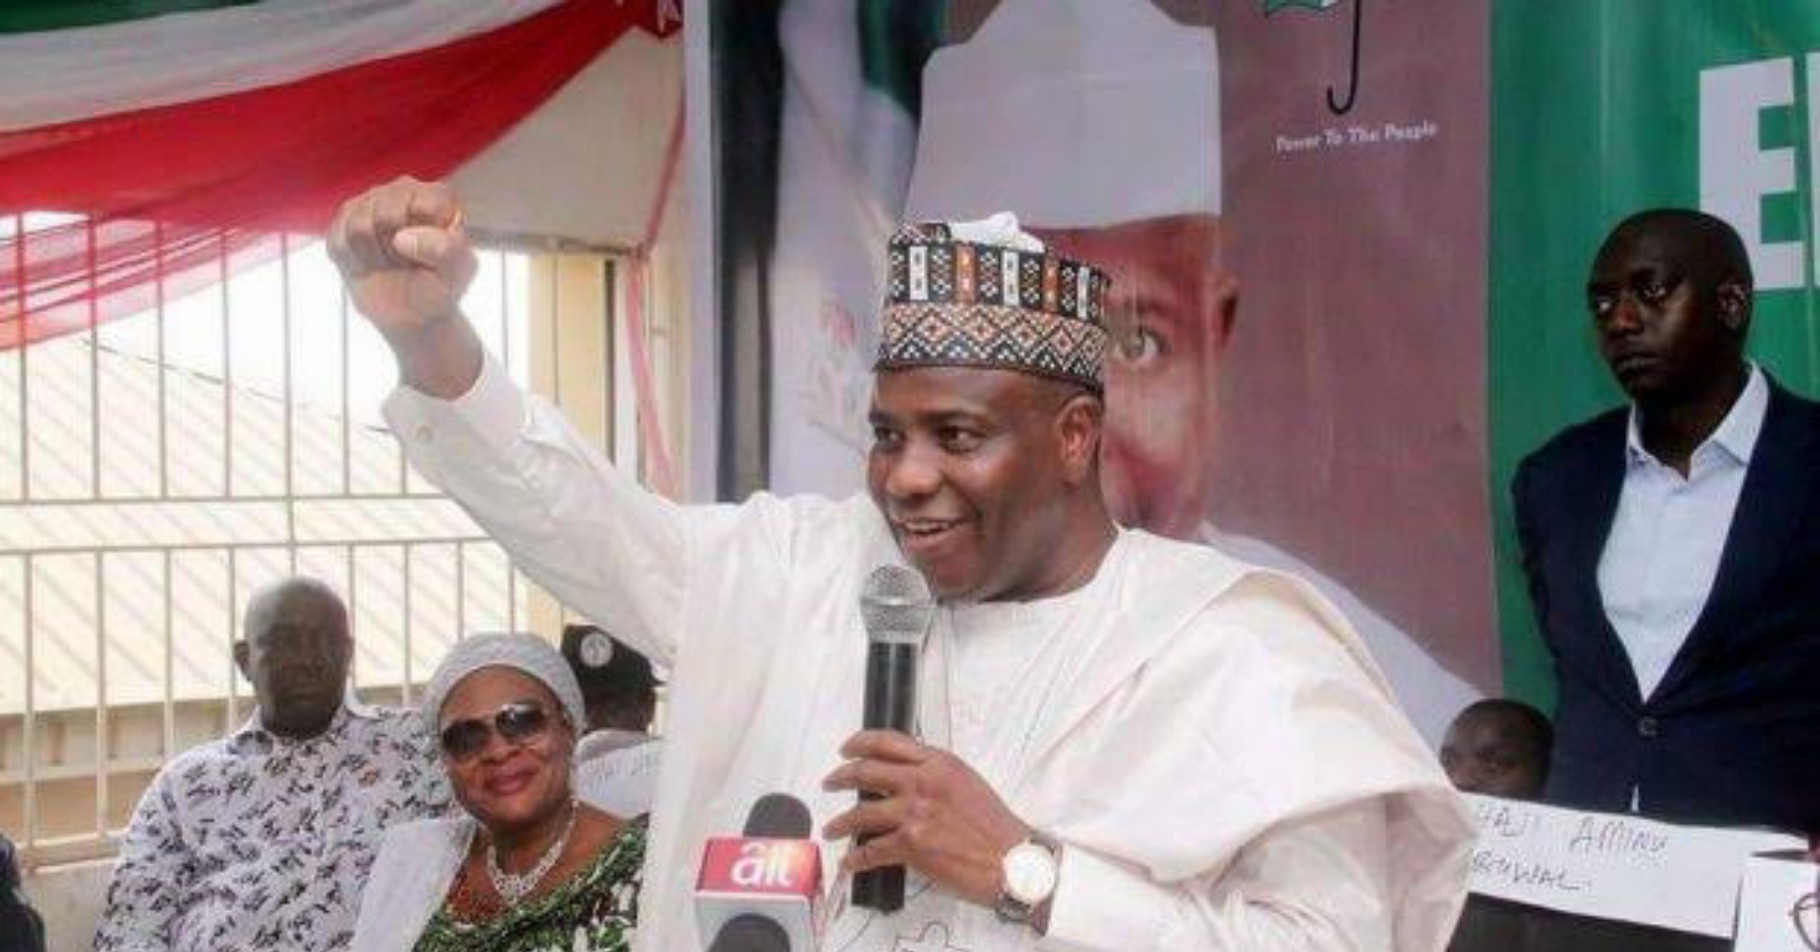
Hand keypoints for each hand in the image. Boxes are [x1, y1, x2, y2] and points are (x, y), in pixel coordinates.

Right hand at [327, 176, 475, 339]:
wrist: (412, 311)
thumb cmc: (439, 284)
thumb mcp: (457, 270)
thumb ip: (444, 249)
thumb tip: (402, 237)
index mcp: (436, 196)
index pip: (425, 206)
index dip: (424, 239)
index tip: (431, 256)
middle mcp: (401, 190)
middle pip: (385, 215)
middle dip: (395, 250)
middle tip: (407, 263)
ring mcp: (369, 203)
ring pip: (359, 228)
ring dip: (375, 257)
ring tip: (389, 263)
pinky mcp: (343, 221)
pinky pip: (339, 242)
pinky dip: (355, 263)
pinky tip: (370, 264)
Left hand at [822, 730, 1029, 907]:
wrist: (1011, 860)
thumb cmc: (996, 827)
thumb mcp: (968, 783)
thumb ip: (936, 775)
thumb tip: (907, 779)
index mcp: (939, 763)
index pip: (888, 742)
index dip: (860, 743)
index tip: (847, 749)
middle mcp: (923, 783)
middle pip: (867, 772)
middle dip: (841, 777)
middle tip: (831, 782)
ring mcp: (915, 814)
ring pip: (861, 813)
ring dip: (841, 823)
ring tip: (832, 829)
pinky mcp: (911, 845)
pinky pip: (871, 851)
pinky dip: (856, 858)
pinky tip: (850, 862)